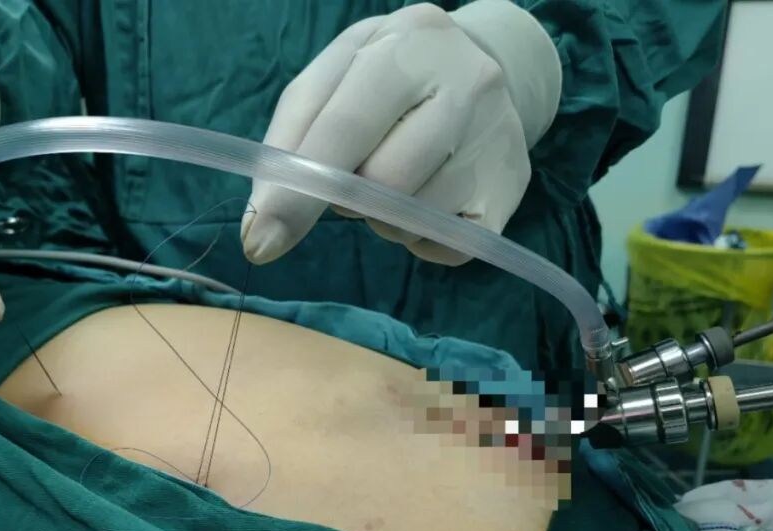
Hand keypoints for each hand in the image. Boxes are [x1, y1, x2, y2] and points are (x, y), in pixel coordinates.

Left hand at [241, 0, 560, 265]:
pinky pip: (448, 245)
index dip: (298, 191)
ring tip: (396, 181)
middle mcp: (467, 81)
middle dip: (350, 196)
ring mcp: (498, 134)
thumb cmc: (385, 82)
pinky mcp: (513, 185)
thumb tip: (260, 228)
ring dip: (384, 218)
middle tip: (355, 176)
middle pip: (384, 181)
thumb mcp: (330, 84)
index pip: (344, 127)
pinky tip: (426, 202)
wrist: (480, 67)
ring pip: (413, 218)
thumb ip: (288, 144)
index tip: (260, 239)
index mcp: (407, 44)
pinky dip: (421, 238)